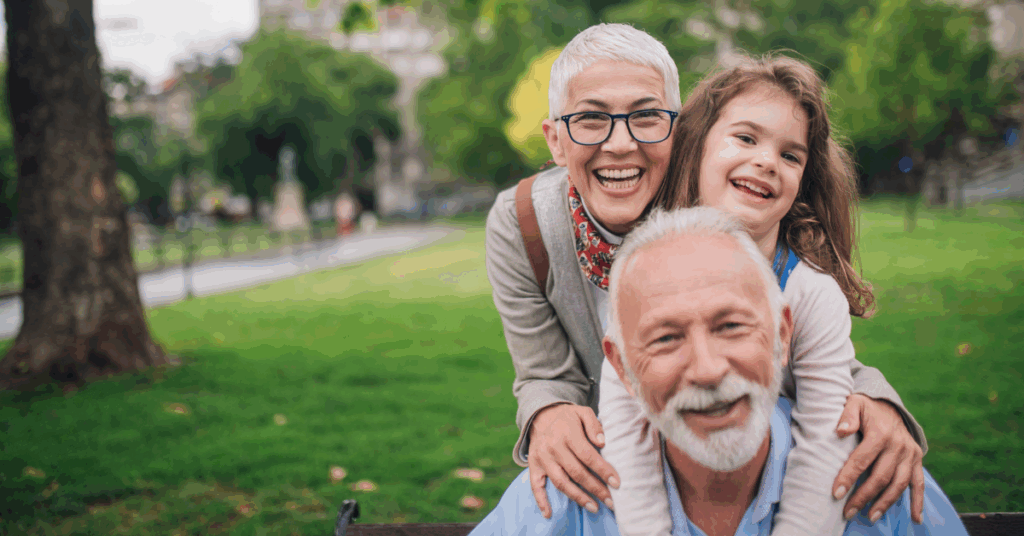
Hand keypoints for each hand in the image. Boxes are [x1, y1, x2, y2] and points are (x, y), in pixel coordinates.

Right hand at [527, 403, 619, 518]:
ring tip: (594, 507)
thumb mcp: (582, 412)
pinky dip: (541, 501)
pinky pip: (536, 486)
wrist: (540, 415)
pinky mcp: (534, 466)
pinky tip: (549, 514)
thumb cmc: (567, 417)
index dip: (603, 470)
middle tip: (611, 501)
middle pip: (577, 472)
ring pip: (561, 482)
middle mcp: (553, 447)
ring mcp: (542, 458)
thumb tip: (602, 442)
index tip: (616, 483)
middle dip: (596, 489)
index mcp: (567, 434)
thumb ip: (594, 424)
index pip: (588, 456)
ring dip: (578, 497)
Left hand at [832, 394, 923, 523]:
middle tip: (848, 511)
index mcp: (881, 433)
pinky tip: (916, 518)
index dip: (849, 477)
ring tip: (871, 516)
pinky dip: (918, 502)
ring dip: (886, 502)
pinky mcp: (917, 460)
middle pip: (881, 476)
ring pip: (899, 483)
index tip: (836, 493)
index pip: (862, 459)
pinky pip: (919, 483)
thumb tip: (841, 430)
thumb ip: (847, 415)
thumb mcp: (855, 403)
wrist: (889, 406)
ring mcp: (910, 454)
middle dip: (863, 496)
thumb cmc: (866, 408)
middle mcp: (899, 445)